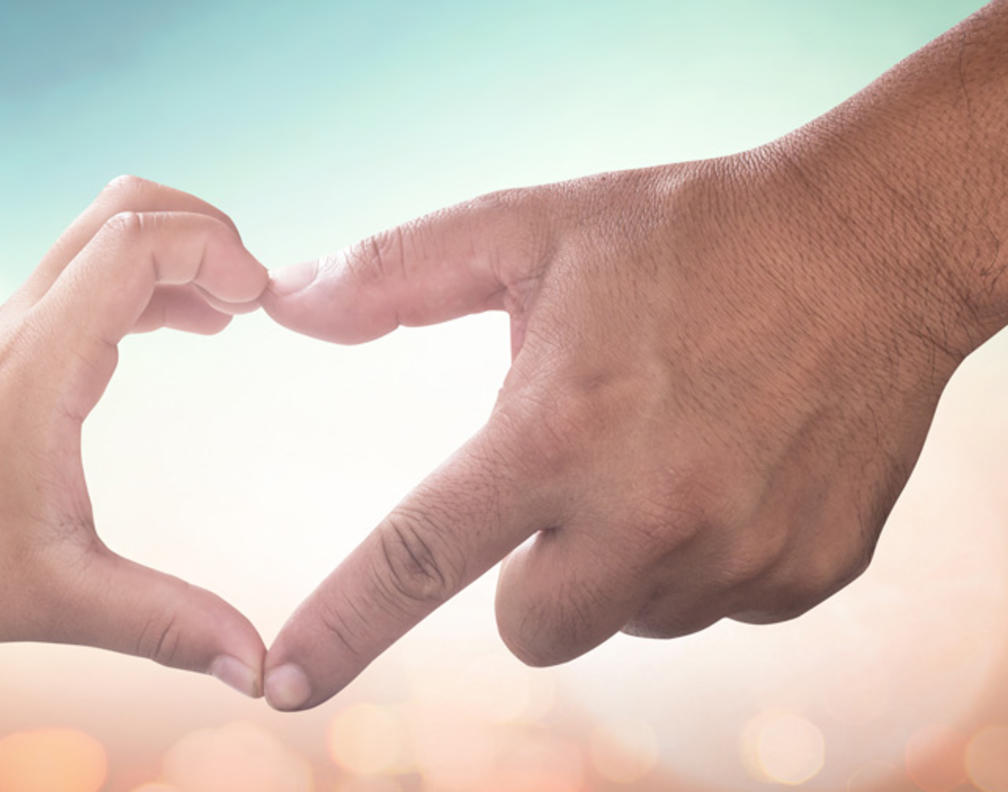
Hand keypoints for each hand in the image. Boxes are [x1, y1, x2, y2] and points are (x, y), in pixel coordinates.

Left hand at [0, 176, 269, 732]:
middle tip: (257, 294)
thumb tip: (260, 670)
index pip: (133, 243)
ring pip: (102, 235)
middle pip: (120, 209)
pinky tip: (186, 327)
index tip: (262, 304)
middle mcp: (23, 327)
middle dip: (203, 228)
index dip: (212, 248)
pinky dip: (148, 280)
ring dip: (177, 251)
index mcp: (39, 365)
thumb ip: (167, 624)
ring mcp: (12, 331)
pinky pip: (89, 278)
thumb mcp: (62, 601)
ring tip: (234, 312)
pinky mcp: (10, 349)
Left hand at [259, 33, 1007, 707]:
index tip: (280, 684)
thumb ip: (396, 273)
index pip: (420, 556)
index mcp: (559, 430)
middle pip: (531, 630)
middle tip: (571, 481)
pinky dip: (701, 558)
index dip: (342, 627)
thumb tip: (289, 305)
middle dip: (529, 578)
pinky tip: (730, 469)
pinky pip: (714, 606)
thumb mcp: (530, 228)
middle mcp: (648, 511)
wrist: (870, 245)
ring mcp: (739, 554)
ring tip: (667, 452)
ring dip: (623, 560)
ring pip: (627, 619)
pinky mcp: (808, 574)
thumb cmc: (685, 233)